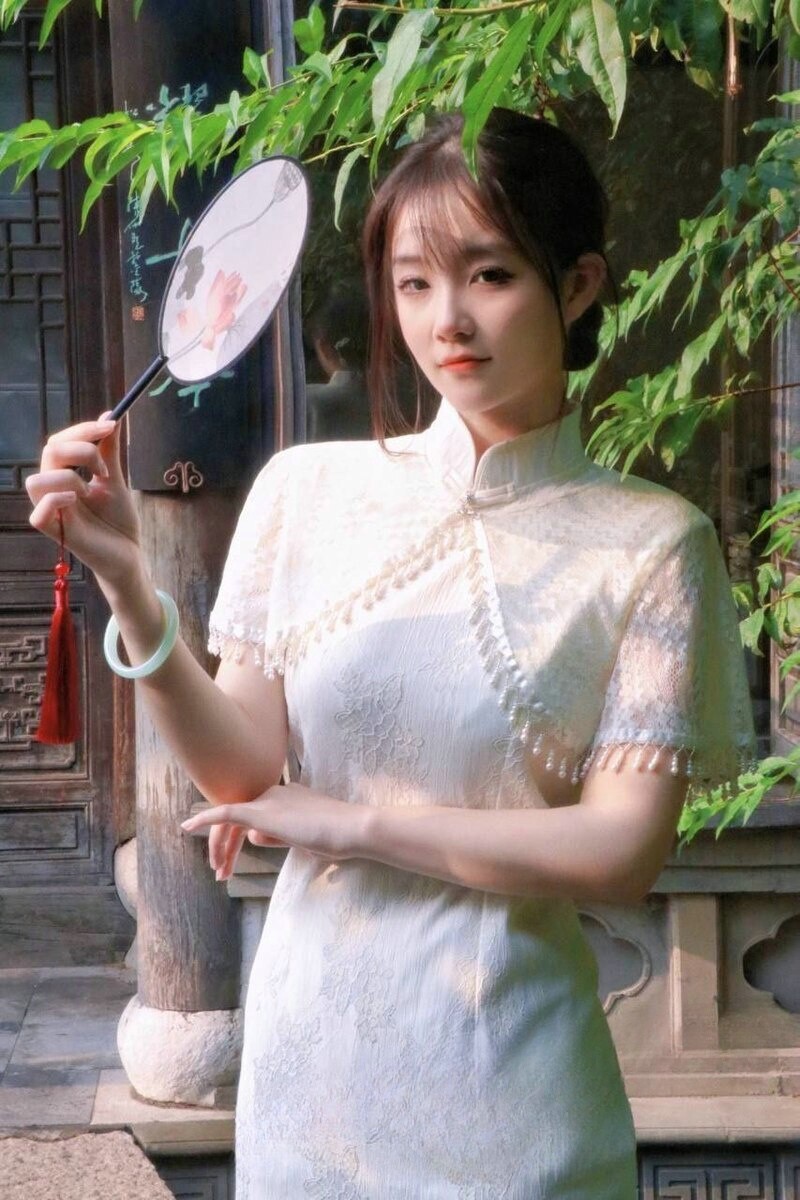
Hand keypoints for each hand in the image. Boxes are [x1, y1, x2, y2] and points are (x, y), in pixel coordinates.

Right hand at [26, 413, 142, 588]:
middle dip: (80, 449)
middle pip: (48, 453)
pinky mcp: (56, 532)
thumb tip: (108, 416)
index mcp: (64, 475)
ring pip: (36, 481)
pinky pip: (38, 512)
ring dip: (68, 478)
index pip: (59, 442)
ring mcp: (52, 511)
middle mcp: (54, 490)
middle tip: (104, 467)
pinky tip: (78, 500)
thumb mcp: (115, 480)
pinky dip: (58, 500)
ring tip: (89, 491)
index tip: (111, 426)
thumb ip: (108, 452)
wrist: (131, 553)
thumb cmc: (119, 520)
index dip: (82, 430)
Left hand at [181, 783, 365, 879]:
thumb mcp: (303, 837)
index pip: (256, 818)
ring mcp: (268, 800)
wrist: (350, 829)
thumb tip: (253, 836)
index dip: (239, 840)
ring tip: (219, 872)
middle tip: (221, 873)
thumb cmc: (336, 836)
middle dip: (225, 847)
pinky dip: (205, 819)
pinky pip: (225, 813)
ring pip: (231, 822)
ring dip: (220, 848)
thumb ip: (277, 834)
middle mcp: (274, 793)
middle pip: (239, 820)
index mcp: (287, 796)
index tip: (232, 860)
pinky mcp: (262, 812)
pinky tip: (188, 827)